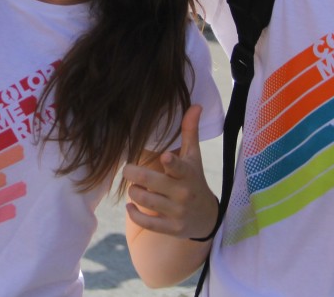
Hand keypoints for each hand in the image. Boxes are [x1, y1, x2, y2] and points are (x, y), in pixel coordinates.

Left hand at [123, 105, 217, 238]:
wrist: (206, 217)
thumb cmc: (194, 179)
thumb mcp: (194, 157)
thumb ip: (190, 131)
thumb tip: (196, 105)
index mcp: (188, 173)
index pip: (179, 167)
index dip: (172, 163)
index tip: (165, 157)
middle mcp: (183, 193)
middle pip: (151, 183)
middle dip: (133, 174)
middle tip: (128, 169)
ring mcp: (177, 212)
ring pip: (144, 200)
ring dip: (133, 191)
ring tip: (134, 187)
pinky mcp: (171, 228)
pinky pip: (145, 222)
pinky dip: (133, 213)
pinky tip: (130, 205)